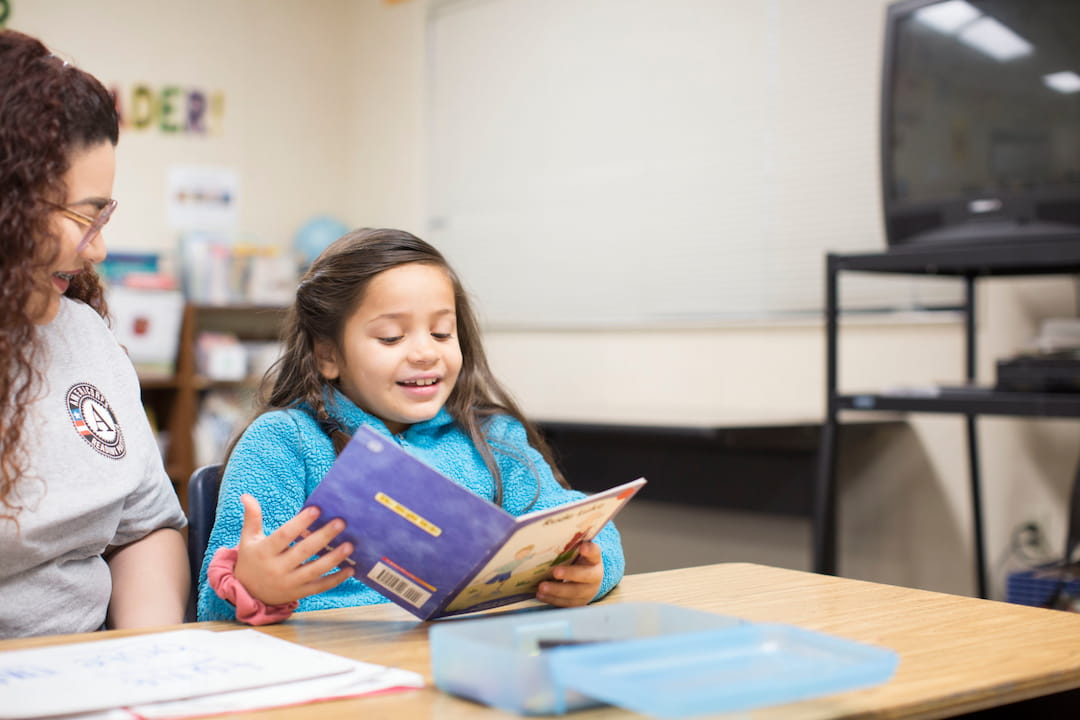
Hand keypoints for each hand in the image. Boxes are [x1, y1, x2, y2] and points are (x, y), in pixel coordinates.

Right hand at [233, 494, 354, 605]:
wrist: (247, 593)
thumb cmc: (252, 560)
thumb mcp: (248, 539)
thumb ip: (252, 518)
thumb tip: (246, 496)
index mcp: (265, 552)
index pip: (284, 535)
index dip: (300, 522)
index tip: (317, 509)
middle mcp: (277, 568)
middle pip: (303, 551)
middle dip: (323, 537)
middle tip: (341, 522)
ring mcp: (289, 583)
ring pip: (314, 571)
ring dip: (333, 559)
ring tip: (350, 545)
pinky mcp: (298, 593)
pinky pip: (319, 587)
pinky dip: (335, 580)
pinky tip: (350, 570)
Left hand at [535, 541, 602, 606]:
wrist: (588, 580)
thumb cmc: (577, 561)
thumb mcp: (576, 552)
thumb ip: (569, 547)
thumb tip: (545, 538)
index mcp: (594, 559)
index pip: (595, 552)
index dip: (589, 550)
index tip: (582, 547)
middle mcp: (595, 576)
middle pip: (585, 576)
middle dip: (570, 574)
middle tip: (555, 572)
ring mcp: (589, 591)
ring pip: (575, 593)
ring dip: (557, 590)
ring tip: (541, 587)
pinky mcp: (580, 603)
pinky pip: (566, 603)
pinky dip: (552, 599)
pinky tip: (540, 595)